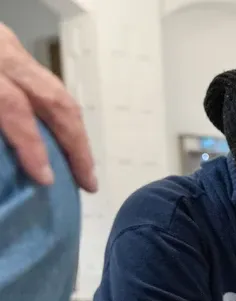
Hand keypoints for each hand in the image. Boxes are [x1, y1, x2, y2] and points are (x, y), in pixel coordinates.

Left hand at [0, 23, 96, 190]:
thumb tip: (5, 168)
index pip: (12, 107)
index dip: (31, 146)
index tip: (47, 180)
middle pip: (51, 96)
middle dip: (76, 143)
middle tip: (89, 181)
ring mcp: (4, 44)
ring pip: (53, 88)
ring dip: (71, 130)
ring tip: (82, 166)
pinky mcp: (4, 45)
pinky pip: (39, 83)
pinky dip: (54, 115)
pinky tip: (58, 140)